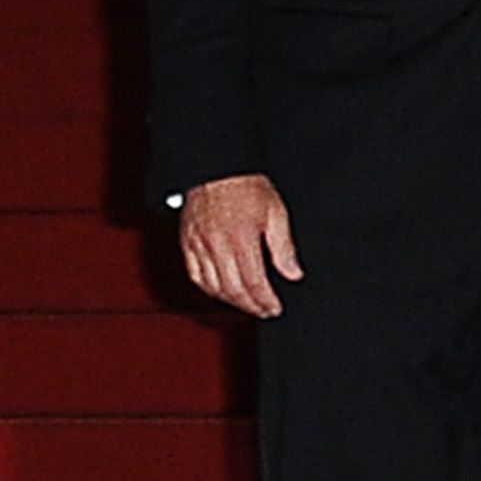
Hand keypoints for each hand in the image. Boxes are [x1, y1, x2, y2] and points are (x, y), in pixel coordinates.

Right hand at [180, 174, 300, 318]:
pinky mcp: (187, 242)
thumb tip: (293, 274)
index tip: (275, 309)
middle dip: (250, 306)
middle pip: (232, 289)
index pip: (253, 282)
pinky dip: (208, 288)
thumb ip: (284, 247)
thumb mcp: (276, 212)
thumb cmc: (247, 186)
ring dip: (230, 301)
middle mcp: (216, 246)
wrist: (217, 168)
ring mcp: (198, 245)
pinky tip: (221, 291)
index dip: (264, 300)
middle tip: (264, 312)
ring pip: (211, 286)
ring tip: (247, 305)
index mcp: (240, 240)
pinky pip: (195, 274)